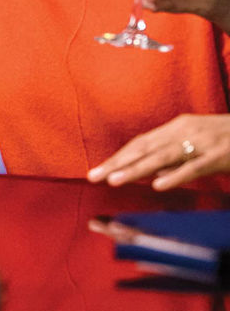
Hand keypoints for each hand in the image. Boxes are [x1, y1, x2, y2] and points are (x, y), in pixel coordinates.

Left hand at [88, 113, 229, 190]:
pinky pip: (194, 167)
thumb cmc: (228, 138)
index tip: (97, 169)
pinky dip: (175, 175)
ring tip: (115, 180)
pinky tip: (158, 184)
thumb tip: (150, 171)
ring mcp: (202, 142)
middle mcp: (185, 130)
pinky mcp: (219, 155)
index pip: (141, 142)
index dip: (118, 156)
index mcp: (177, 126)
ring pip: (162, 156)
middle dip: (118, 162)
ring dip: (137, 169)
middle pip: (145, 147)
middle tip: (94, 176)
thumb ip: (175, 155)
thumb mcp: (198, 142)